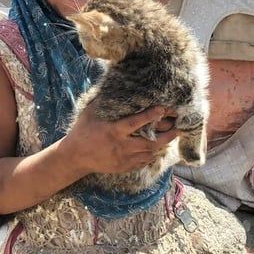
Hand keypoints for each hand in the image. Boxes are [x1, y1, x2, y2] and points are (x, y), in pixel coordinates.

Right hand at [62, 100, 177, 175]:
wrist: (75, 157)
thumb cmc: (83, 131)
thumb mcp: (90, 113)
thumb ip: (104, 102)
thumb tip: (115, 85)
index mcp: (113, 131)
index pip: (136, 123)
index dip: (150, 116)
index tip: (163, 108)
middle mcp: (121, 146)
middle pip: (150, 142)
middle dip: (167, 135)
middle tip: (178, 127)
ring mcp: (123, 159)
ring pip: (149, 153)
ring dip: (162, 145)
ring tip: (172, 136)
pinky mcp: (124, 167)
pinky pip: (143, 162)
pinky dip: (153, 155)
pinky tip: (158, 148)